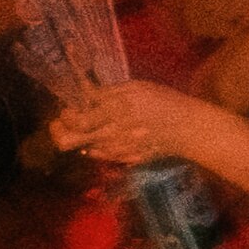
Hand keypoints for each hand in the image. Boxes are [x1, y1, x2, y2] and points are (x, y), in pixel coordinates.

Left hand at [51, 77, 211, 166]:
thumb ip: (106, 93)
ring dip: (82, 137)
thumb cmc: (165, 102)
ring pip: (81, 148)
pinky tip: (110, 135)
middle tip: (66, 122)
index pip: (72, 120)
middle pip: (65, 142)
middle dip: (59, 131)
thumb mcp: (137, 88)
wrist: (190, 130)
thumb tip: (82, 95)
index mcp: (112, 113)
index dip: (64, 114)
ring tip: (94, 126)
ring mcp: (115, 150)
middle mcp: (108, 135)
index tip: (71, 107)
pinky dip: (98, 145)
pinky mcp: (123, 159)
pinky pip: (100, 155)